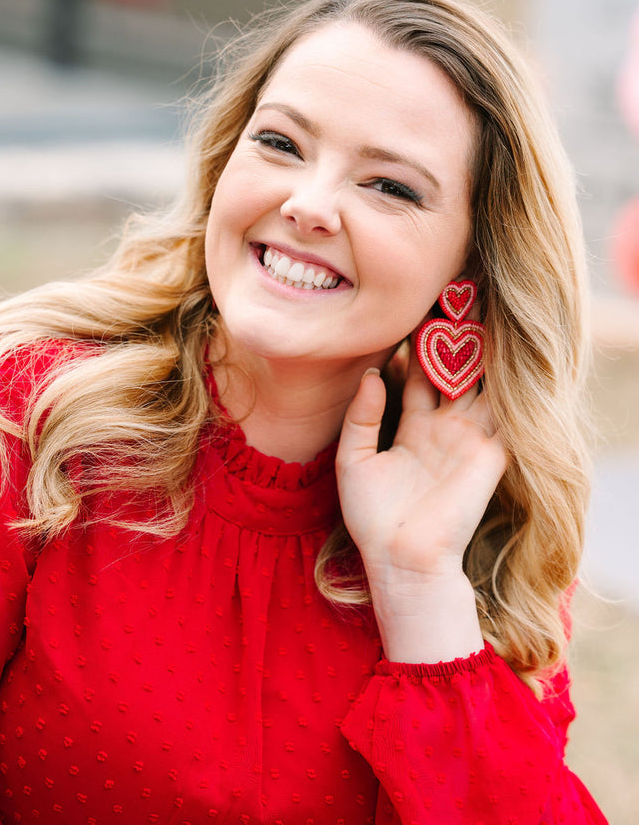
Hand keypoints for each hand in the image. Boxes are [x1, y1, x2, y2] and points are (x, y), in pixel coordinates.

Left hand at [335, 341, 506, 660]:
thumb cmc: (373, 518)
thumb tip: (369, 374)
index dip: (418, 347)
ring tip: (478, 312)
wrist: (401, 560)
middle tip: (452, 299)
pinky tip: (502, 353)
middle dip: (455, 340)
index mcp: (414, 429)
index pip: (420, 376)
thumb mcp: (354, 460)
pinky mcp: (490, 455)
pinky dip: (505, 385)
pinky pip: (503, 413)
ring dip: (483, 354)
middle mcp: (445, 429)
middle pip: (455, 373)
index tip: (414, 313)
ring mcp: (470, 440)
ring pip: (481, 386)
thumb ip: (361, 417)